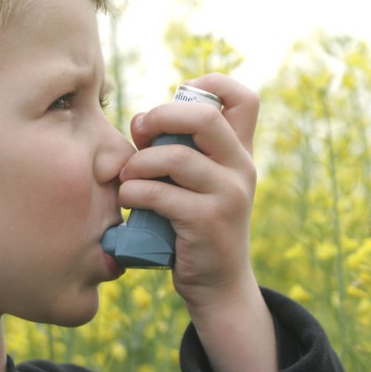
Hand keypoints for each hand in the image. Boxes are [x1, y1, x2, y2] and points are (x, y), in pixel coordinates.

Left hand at [118, 73, 275, 371]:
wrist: (218, 286)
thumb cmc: (193, 227)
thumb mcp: (198, 184)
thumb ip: (180, 151)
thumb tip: (141, 121)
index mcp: (240, 152)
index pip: (244, 97)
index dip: (209, 85)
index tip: (174, 101)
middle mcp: (241, 168)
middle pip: (204, 117)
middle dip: (160, 117)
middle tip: (138, 135)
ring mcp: (229, 195)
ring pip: (174, 157)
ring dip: (138, 165)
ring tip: (126, 179)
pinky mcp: (208, 222)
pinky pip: (160, 194)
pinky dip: (133, 193)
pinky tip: (128, 201)